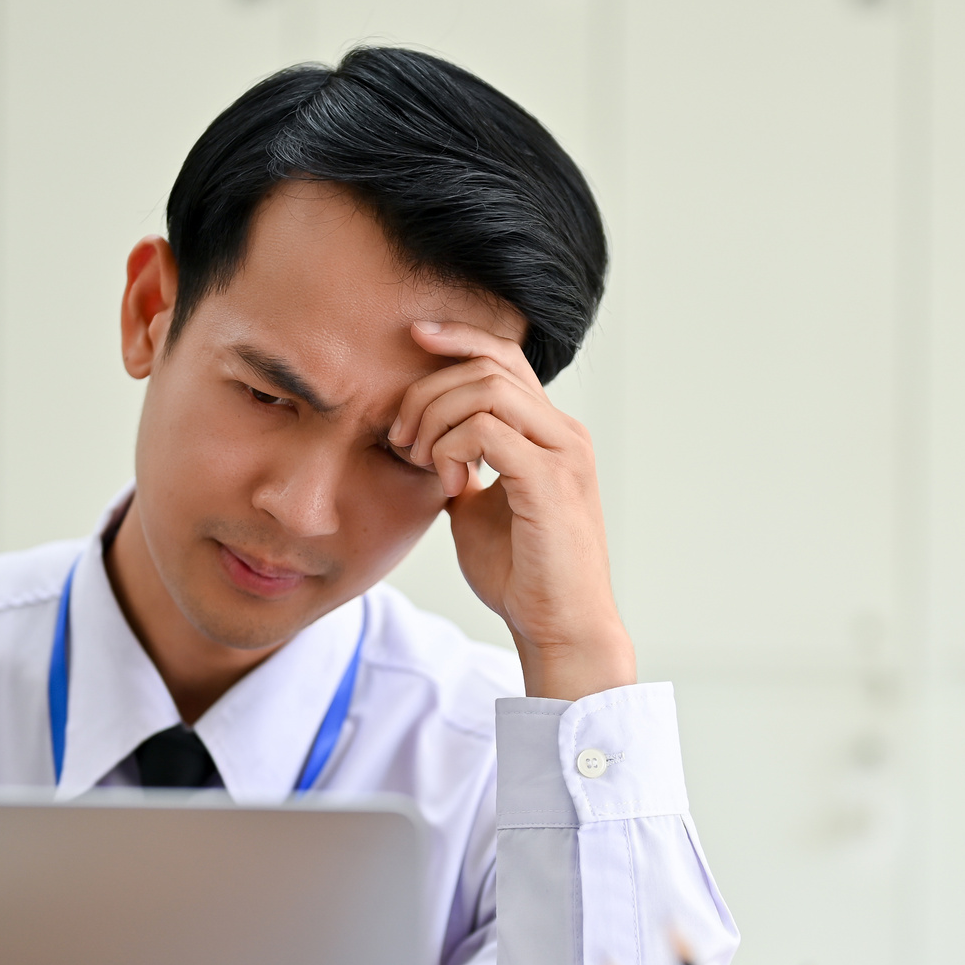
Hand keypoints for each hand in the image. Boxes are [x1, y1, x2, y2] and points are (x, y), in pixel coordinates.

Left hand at [387, 320, 635, 701]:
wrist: (559, 627)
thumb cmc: (522, 576)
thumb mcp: (478, 511)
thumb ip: (462, 471)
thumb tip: (430, 450)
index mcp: (551, 434)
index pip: (505, 358)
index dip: (459, 337)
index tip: (412, 336)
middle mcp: (564, 434)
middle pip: (490, 365)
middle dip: (428, 389)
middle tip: (400, 437)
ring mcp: (562, 454)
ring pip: (486, 391)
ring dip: (435, 419)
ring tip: (419, 460)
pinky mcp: (549, 481)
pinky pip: (485, 431)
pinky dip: (450, 448)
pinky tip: (446, 483)